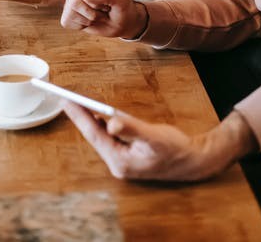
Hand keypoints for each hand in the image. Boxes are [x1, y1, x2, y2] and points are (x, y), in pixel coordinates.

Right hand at [60, 0, 147, 38]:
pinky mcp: (68, 12)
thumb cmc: (123, 8)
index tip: (108, 3)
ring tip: (99, 15)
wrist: (122, 23)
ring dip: (89, 19)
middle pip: (74, 1)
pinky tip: (91, 20)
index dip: (95, 0)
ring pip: (71, 12)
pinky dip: (82, 25)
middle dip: (93, 12)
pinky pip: (67, 21)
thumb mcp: (121, 1)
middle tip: (104, 9)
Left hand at [64, 102, 257, 181]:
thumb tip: (111, 123)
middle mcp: (117, 163)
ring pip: (100, 136)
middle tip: (66, 98)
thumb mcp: (155, 137)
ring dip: (90, 120)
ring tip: (77, 103)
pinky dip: (102, 124)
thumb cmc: (176, 149)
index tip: (66, 101)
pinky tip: (98, 115)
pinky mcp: (127, 155)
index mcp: (120, 160)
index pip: (94, 134)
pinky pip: (109, 137)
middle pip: (94, 136)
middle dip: (80, 116)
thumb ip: (132, 130)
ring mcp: (122, 160)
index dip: (79, 116)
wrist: (194, 161)